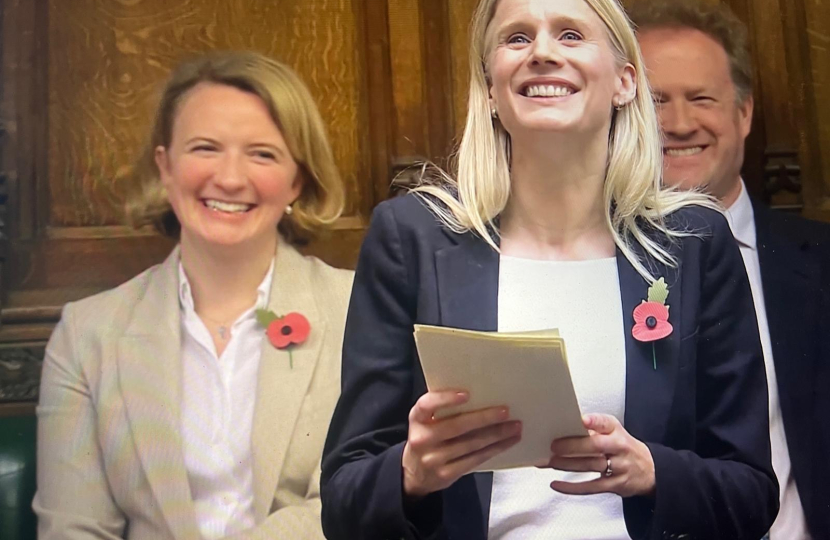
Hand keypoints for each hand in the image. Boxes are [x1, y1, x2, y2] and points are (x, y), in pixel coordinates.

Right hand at [402, 390, 520, 497]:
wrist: (414, 474)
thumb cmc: (426, 437)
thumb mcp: (425, 421)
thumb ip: (442, 410)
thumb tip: (479, 395)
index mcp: (417, 419)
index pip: (427, 405)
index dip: (446, 399)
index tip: (467, 394)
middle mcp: (422, 439)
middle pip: (456, 426)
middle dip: (484, 418)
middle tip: (505, 411)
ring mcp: (434, 459)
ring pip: (471, 444)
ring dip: (496, 434)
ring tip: (514, 427)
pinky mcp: (447, 474)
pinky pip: (475, 459)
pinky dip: (494, 449)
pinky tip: (507, 442)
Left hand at [546, 413, 654, 497]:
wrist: (649, 470)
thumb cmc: (623, 448)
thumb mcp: (614, 432)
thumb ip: (593, 429)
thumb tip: (564, 427)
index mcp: (616, 431)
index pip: (606, 423)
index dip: (594, 421)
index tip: (582, 420)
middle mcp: (619, 447)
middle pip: (596, 445)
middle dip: (574, 445)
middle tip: (554, 446)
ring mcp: (618, 467)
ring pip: (591, 465)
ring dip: (568, 464)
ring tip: (551, 462)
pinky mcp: (615, 485)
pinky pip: (591, 487)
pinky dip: (572, 487)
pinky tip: (557, 484)